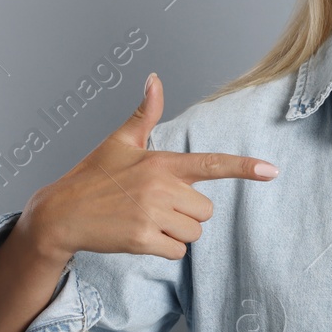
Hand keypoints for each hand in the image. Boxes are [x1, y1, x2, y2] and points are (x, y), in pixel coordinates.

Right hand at [20, 73, 279, 261]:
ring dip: (176, 234)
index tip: (272, 170)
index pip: (211, 163)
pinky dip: (165, 250)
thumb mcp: (120, 142)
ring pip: (194, 234)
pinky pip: (178, 252)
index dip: (244, 167)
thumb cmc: (92, 176)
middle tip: (154, 207)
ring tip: (146, 221)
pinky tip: (141, 238)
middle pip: (206, 210)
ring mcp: (151, 214)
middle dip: (187, 213)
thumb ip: (146, 114)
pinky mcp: (142, 239)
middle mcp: (160, 186)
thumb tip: (154, 78)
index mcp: (161, 162)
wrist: (59, 214)